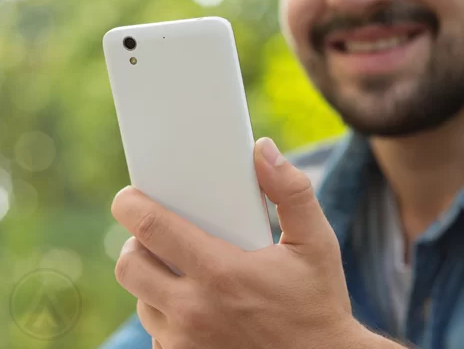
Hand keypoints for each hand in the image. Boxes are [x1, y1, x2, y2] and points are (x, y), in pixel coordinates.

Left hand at [112, 137, 365, 348]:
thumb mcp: (315, 241)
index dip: (131, 205)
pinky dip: (167, 313)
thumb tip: (262, 150)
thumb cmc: (317, 301)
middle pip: (130, 265)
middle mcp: (193, 311)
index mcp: (221, 272)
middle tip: (159, 235)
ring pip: (141, 300)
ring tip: (184, 269)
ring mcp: (185, 343)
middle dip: (137, 243)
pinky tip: (197, 304)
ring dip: (153, 280)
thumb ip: (291, 190)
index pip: (152, 228)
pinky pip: (157, 331)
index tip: (130, 196)